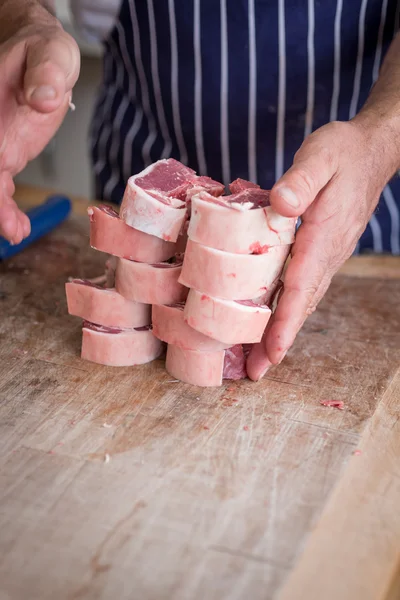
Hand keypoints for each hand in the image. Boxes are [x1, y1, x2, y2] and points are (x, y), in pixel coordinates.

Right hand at [0, 16, 79, 243]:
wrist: (43, 58)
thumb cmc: (44, 52)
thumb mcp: (51, 53)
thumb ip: (46, 73)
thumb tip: (44, 98)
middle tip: (9, 225)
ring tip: (16, 230)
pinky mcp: (4, 157)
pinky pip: (0, 188)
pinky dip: (6, 209)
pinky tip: (17, 227)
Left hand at [247, 119, 396, 380]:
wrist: (370, 154)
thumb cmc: (342, 152)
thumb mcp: (321, 156)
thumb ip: (302, 179)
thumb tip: (279, 203)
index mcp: (323, 235)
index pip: (302, 285)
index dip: (285, 320)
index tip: (272, 351)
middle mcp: (327, 255)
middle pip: (301, 305)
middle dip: (279, 340)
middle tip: (255, 373)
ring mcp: (326, 257)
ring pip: (303, 301)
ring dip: (282, 332)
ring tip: (259, 361)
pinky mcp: (321, 253)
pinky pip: (303, 289)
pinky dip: (287, 311)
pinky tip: (271, 323)